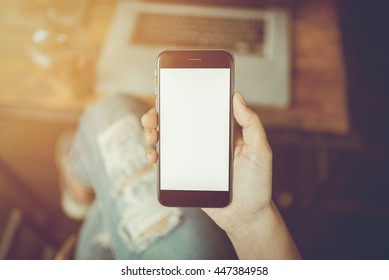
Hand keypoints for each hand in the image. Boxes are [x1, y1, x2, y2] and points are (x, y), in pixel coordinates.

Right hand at [141, 92, 272, 234]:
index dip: (183, 98)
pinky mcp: (184, 174)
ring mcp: (192, 158)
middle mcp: (203, 142)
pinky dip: (155, 155)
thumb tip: (237, 96)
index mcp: (220, 132)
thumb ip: (251, 124)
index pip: (199, 109)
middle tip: (154, 113)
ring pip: (167, 140)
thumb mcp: (260, 150)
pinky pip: (166, 162)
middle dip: (159, 113)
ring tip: (151, 132)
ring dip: (152, 131)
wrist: (246, 217)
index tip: (169, 88)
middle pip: (177, 122)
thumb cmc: (256, 184)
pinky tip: (154, 154)